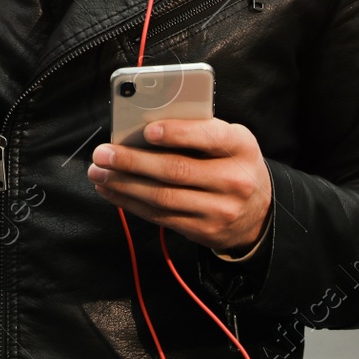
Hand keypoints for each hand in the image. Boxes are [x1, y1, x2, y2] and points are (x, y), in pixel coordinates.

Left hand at [86, 117, 271, 253]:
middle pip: (177, 170)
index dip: (177, 133)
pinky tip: (112, 190)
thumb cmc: (231, 163)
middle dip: (133, 162)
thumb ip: (197, 130)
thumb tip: (142, 127)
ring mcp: (220, 210)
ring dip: (124, 185)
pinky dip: (131, 203)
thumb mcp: (228, 141)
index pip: (209, 137)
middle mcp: (234, 180)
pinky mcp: (204, 231)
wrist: (259, 213)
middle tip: (104, 153)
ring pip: (163, 197)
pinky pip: (160, 217)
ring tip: (99, 172)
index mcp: (240, 146)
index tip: (147, 131)